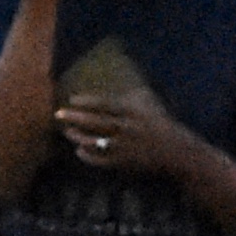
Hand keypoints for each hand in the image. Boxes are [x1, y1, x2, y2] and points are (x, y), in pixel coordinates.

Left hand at [53, 93, 200, 178]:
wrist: (177, 151)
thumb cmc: (161, 123)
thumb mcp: (151, 104)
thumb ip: (134, 92)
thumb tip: (125, 73)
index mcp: (133, 113)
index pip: (105, 105)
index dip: (87, 102)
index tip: (72, 99)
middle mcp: (128, 129)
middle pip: (96, 122)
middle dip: (75, 118)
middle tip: (59, 114)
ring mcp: (126, 147)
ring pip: (95, 141)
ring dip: (78, 137)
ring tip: (68, 132)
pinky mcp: (125, 162)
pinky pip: (101, 160)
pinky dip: (88, 156)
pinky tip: (80, 151)